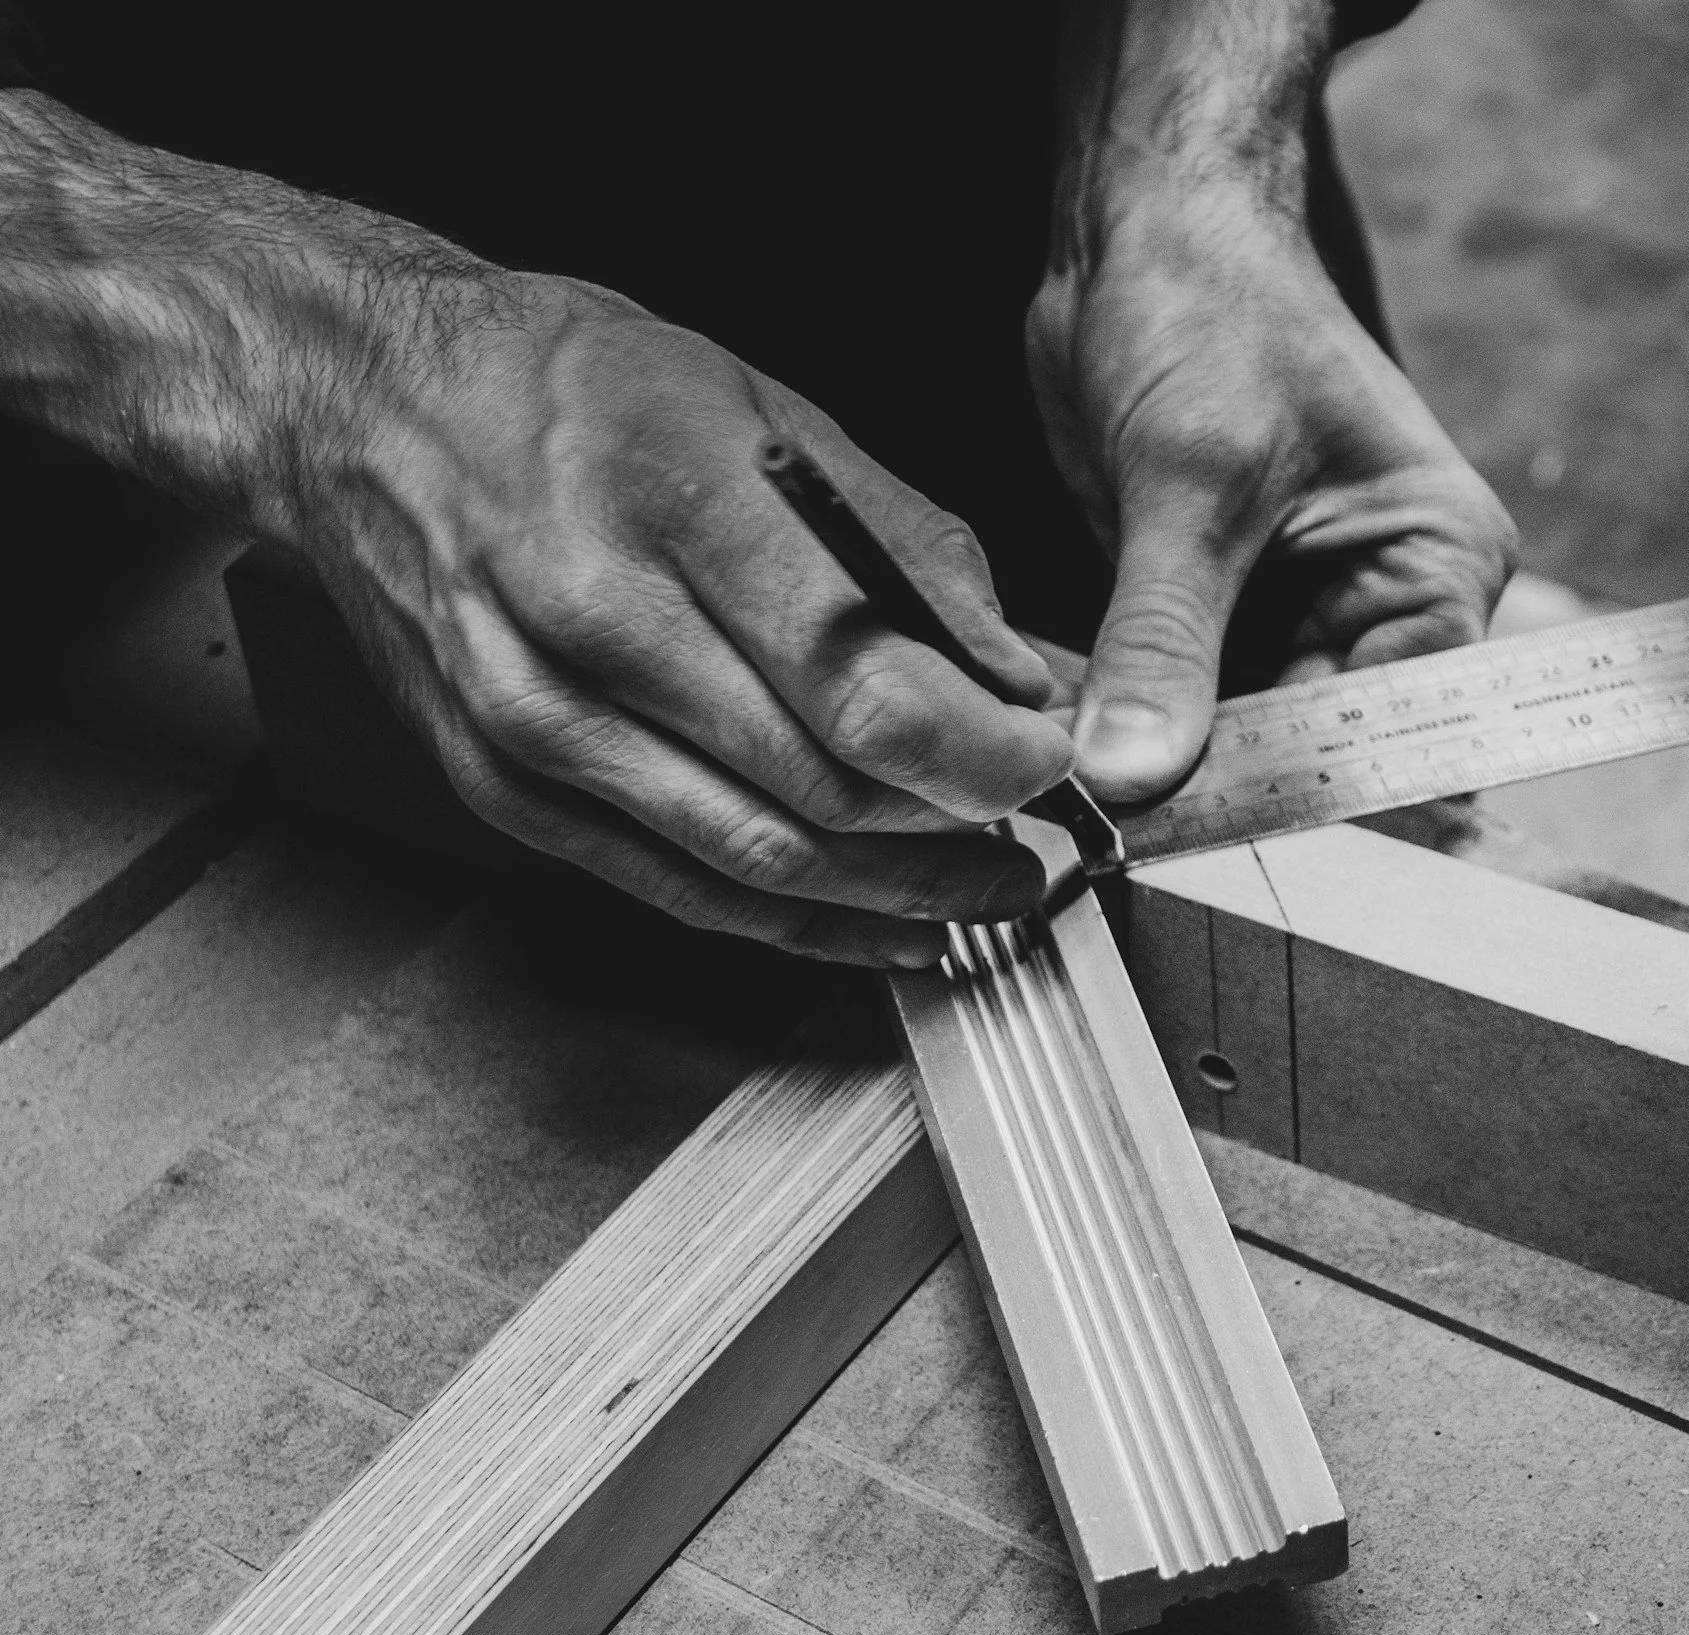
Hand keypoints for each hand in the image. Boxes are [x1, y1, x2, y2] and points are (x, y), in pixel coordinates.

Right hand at [2, 92, 1069, 966]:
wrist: (362, 408)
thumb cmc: (576, 389)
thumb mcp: (768, 409)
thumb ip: (910, 552)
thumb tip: (1031, 672)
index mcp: (670, 502)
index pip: (860, 679)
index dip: (984, 750)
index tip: (1061, 761)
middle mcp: (590, 625)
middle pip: (823, 786)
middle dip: (966, 828)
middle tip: (1054, 832)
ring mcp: (535, 725)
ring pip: (760, 860)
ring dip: (903, 895)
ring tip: (999, 890)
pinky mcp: (505, 791)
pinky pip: (684, 891)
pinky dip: (804, 925)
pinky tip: (892, 925)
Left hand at [1027, 181, 1516, 799]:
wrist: (1138, 229)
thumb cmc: (1209, 308)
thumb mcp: (1190, 481)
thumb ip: (1166, 638)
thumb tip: (1135, 774)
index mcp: (1436, 565)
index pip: (1397, 723)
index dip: (1305, 778)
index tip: (1202, 819)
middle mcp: (1384, 600)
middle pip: (1315, 742)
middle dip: (1222, 777)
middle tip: (1124, 818)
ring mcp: (1298, 608)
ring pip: (1237, 732)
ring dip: (1165, 754)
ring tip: (1084, 779)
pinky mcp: (1218, 606)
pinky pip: (1180, 696)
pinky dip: (1129, 716)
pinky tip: (1071, 735)